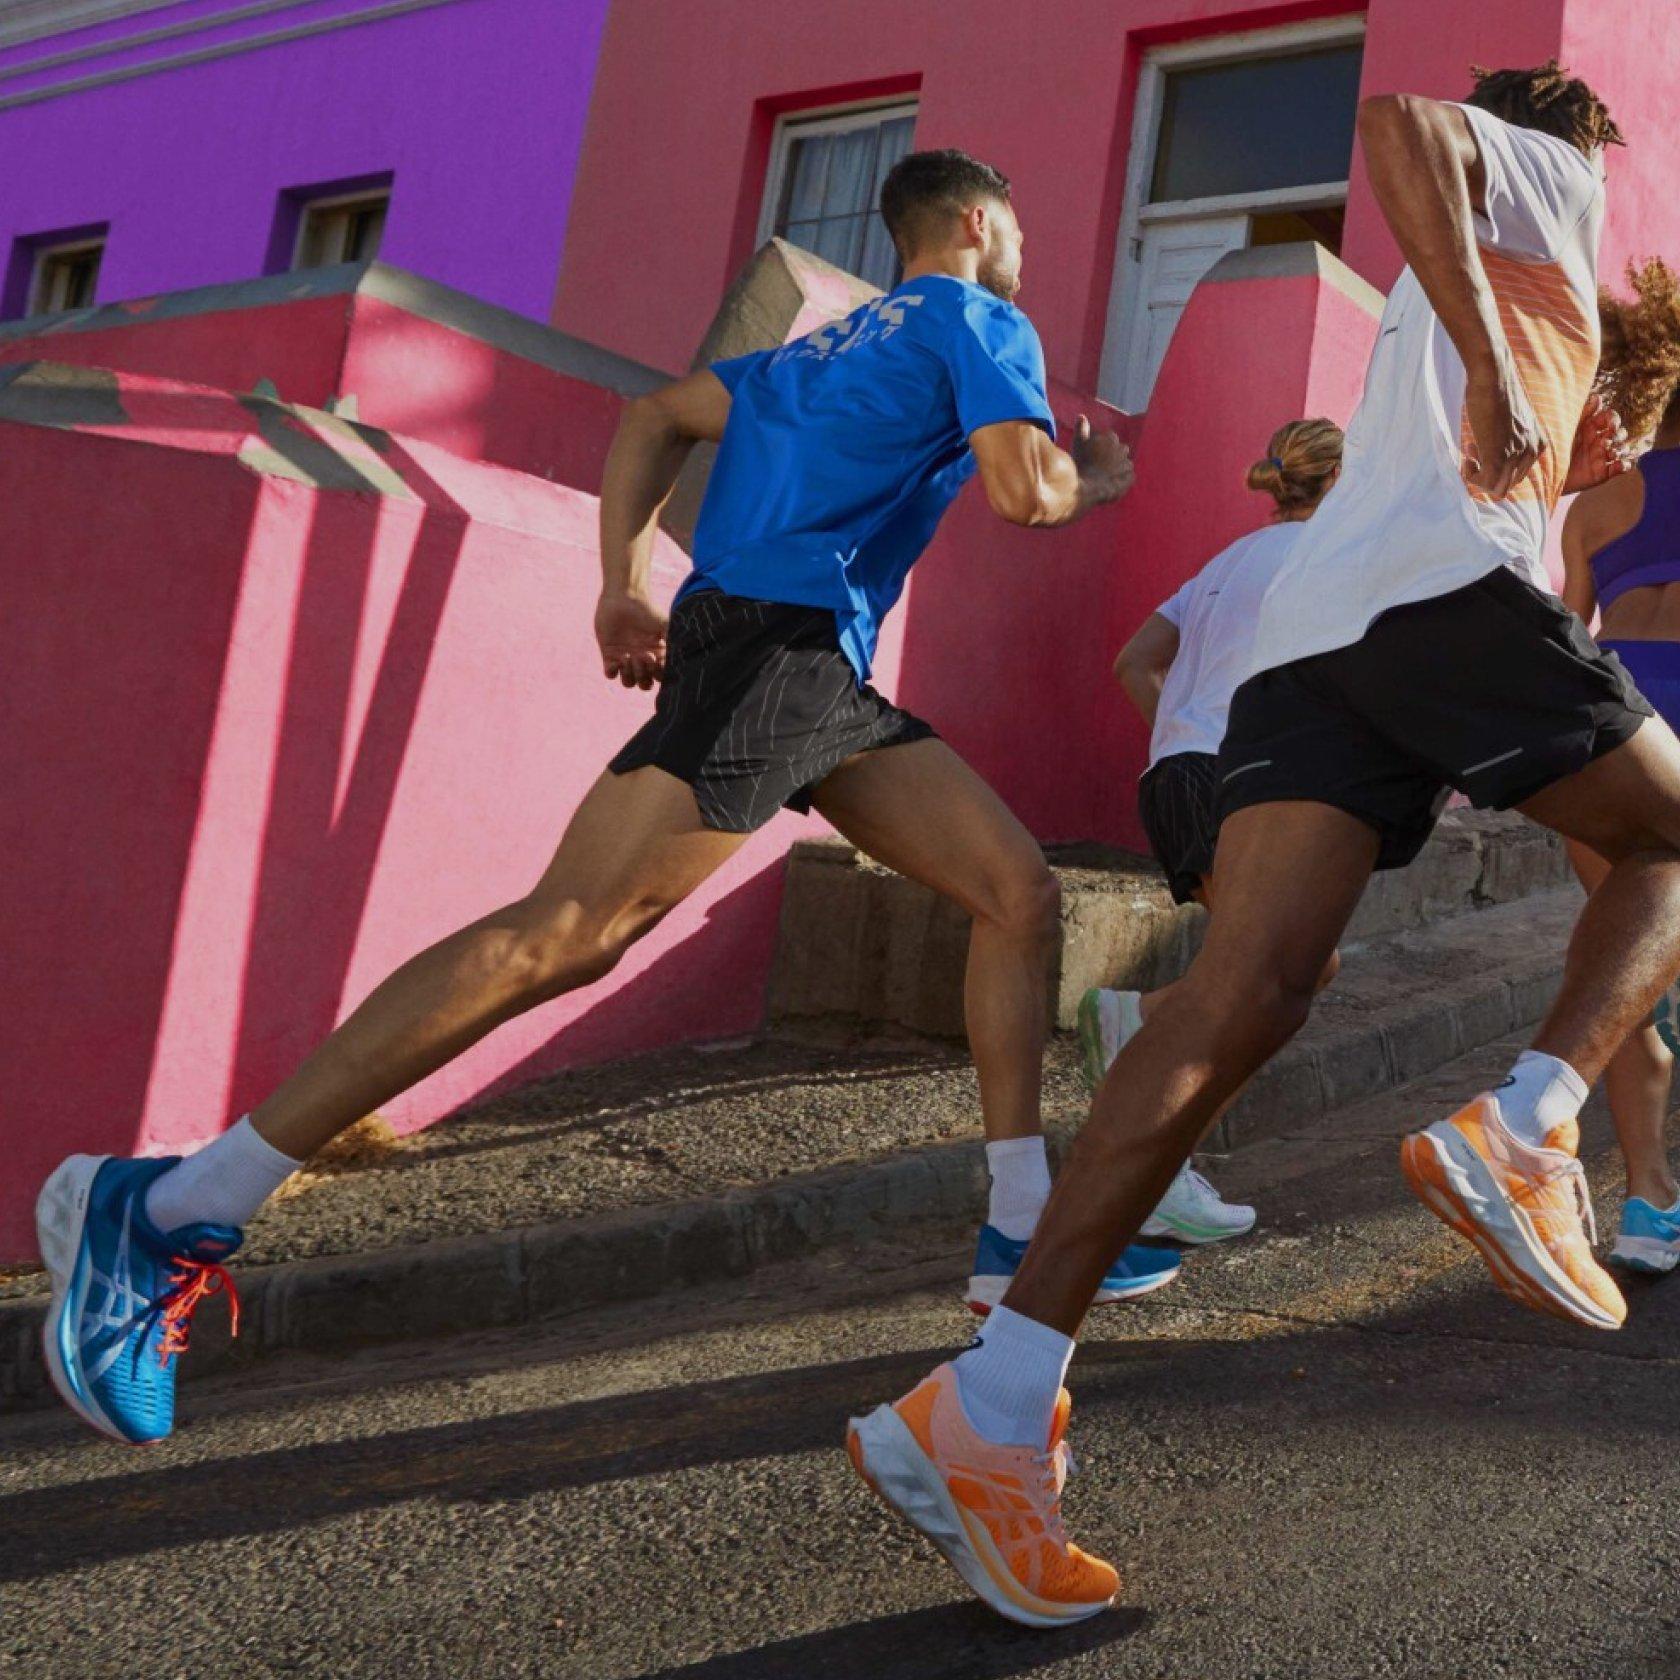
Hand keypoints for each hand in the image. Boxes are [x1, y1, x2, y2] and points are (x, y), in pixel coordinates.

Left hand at [595, 591, 667, 688]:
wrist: (624, 597)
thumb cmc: (646, 610)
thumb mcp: (665, 625)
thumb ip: (674, 641)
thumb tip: (684, 658)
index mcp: (656, 657)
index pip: (659, 677)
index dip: (659, 674)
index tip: (658, 659)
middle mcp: (641, 661)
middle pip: (644, 683)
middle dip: (644, 676)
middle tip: (643, 657)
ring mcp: (625, 659)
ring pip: (628, 682)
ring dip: (629, 674)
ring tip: (628, 657)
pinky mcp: (609, 655)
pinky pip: (610, 674)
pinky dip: (613, 672)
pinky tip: (618, 660)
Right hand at [1071, 414, 1134, 504]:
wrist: (1085, 485)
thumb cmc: (1080, 462)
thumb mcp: (1077, 442)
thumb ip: (1081, 428)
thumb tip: (1082, 416)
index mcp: (1111, 437)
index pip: (1110, 439)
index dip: (1103, 448)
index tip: (1094, 455)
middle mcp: (1122, 448)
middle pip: (1120, 450)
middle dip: (1114, 456)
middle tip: (1101, 467)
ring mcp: (1126, 464)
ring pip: (1125, 464)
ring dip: (1119, 468)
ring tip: (1107, 478)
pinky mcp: (1129, 478)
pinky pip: (1129, 477)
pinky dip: (1124, 480)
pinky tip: (1113, 484)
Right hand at [1463, 359, 1546, 498]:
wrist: (1493, 377)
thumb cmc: (1497, 392)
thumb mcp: (1513, 421)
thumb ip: (1512, 438)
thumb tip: (1494, 450)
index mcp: (1538, 444)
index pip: (1517, 476)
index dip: (1496, 467)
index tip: (1485, 447)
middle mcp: (1531, 451)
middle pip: (1508, 486)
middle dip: (1487, 473)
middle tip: (1476, 450)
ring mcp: (1515, 454)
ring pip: (1497, 489)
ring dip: (1479, 475)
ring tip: (1472, 450)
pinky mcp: (1498, 455)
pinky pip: (1485, 483)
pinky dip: (1471, 475)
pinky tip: (1468, 455)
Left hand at [1561, 391, 1632, 494]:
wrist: (1544, 473)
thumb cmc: (1553, 448)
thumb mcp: (1566, 429)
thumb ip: (1582, 414)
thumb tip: (1598, 397)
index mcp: (1591, 428)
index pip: (1611, 418)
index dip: (1614, 419)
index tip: (1609, 425)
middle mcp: (1599, 441)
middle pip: (1621, 433)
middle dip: (1619, 435)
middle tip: (1608, 440)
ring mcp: (1602, 456)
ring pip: (1624, 448)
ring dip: (1622, 449)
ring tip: (1611, 452)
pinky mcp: (1603, 472)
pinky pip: (1623, 466)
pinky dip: (1625, 465)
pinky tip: (1618, 464)